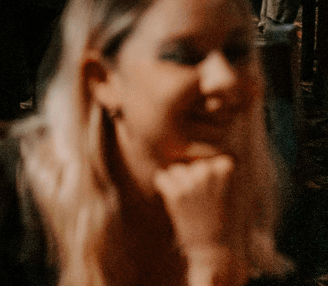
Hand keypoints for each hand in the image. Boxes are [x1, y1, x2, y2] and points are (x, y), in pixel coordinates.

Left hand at [155, 157, 245, 285]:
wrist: (216, 250)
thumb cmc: (223, 218)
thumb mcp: (230, 187)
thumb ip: (216, 166)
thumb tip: (191, 141)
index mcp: (227, 166)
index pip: (206, 156)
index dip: (207, 174)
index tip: (215, 193)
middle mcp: (208, 171)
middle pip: (188, 162)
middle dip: (191, 178)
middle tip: (203, 202)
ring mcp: (191, 182)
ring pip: (175, 170)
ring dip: (179, 184)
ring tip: (193, 205)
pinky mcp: (175, 193)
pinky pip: (160, 177)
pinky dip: (165, 189)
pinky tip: (178, 204)